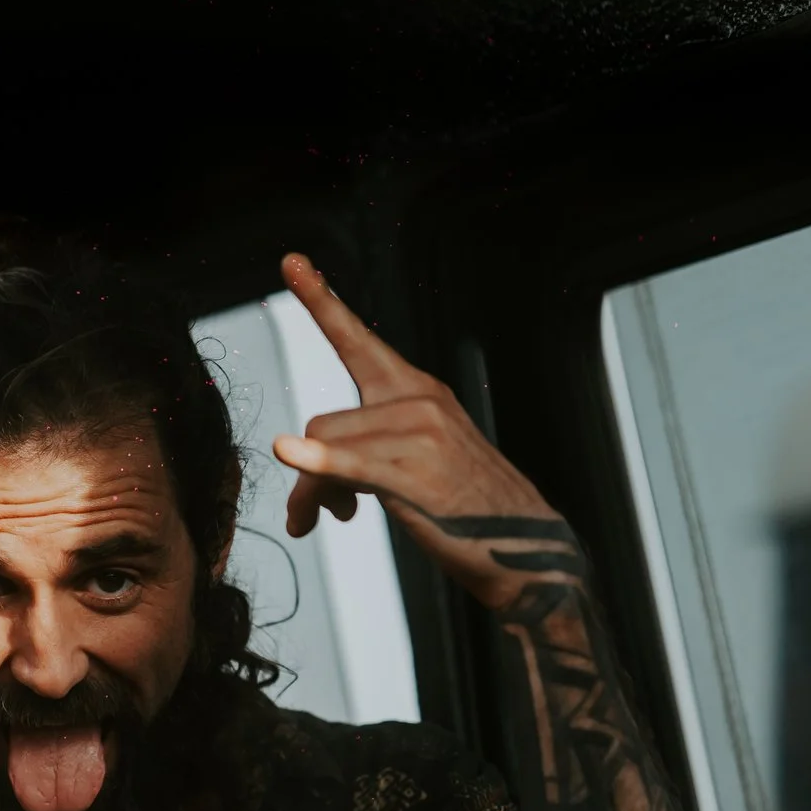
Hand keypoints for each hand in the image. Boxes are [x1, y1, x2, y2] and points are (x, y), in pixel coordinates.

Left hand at [269, 253, 580, 611]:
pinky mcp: (416, 473)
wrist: (523, 549)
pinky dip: (317, 462)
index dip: (321, 300)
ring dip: (312, 494)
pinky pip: (350, 463)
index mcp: (417, 390)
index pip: (357, 339)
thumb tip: (309, 474)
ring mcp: (420, 434)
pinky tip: (288, 453)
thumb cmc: (464, 508)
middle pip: (322, 421)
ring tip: (331, 520)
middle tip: (315, 513)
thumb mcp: (412, 462)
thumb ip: (360, 451)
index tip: (291, 262)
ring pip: (325, 448)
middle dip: (308, 472)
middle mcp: (418, 401)